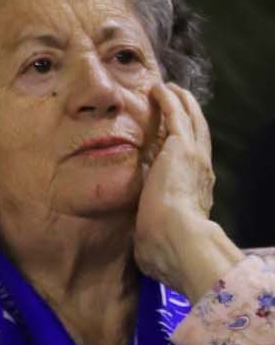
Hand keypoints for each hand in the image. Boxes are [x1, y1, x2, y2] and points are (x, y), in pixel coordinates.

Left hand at [134, 82, 240, 299]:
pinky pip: (176, 116)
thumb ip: (153, 240)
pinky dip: (170, 101)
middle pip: (198, 137)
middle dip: (190, 118)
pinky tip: (160, 89)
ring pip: (192, 121)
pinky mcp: (182, 148)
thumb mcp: (157, 241)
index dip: (185, 150)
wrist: (177, 240)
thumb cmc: (165, 249)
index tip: (177, 142)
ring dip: (182, 104)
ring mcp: (195, 158)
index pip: (191, 166)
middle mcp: (201, 174)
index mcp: (196, 196)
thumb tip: (143, 256)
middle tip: (180, 103)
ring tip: (172, 90)